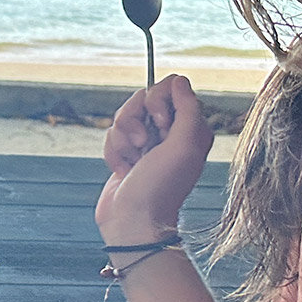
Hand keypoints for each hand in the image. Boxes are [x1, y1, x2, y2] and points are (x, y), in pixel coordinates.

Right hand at [96, 75, 214, 244]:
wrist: (134, 221)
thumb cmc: (161, 187)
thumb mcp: (184, 146)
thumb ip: (188, 109)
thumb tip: (180, 81)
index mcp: (190, 126)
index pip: (172, 86)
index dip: (159, 100)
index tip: (161, 125)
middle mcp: (169, 131)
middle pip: (143, 97)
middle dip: (135, 121)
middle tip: (145, 146)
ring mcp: (146, 142)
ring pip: (123, 115)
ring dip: (122, 140)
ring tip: (132, 162)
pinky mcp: (126, 152)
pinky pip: (111, 134)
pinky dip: (113, 152)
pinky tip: (123, 171)